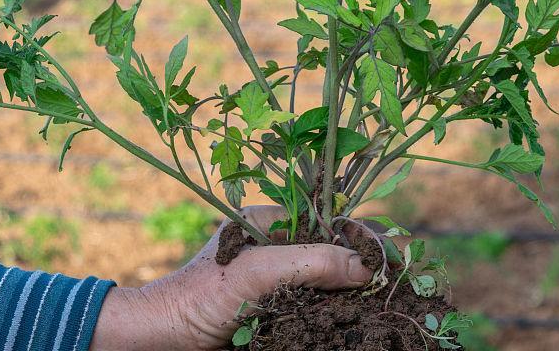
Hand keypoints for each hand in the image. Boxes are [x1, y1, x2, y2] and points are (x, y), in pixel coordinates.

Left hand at [89, 206, 372, 349]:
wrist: (160, 343)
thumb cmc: (197, 299)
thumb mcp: (255, 272)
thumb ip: (310, 262)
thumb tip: (366, 265)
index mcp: (271, 223)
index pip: (330, 220)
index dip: (363, 236)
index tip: (393, 257)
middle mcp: (278, 250)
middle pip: (336, 252)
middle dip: (366, 265)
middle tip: (398, 283)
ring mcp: (280, 284)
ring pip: (332, 284)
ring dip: (357, 294)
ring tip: (386, 303)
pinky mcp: (279, 315)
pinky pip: (319, 311)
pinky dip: (340, 317)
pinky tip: (358, 323)